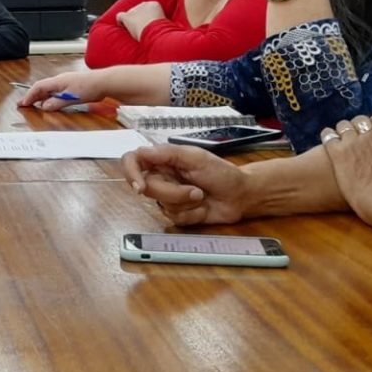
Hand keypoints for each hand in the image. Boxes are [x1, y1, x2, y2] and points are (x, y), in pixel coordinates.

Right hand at [19, 70, 108, 110]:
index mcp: (57, 81)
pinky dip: (50, 97)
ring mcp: (66, 82)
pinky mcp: (72, 86)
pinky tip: (52, 102)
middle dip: (32, 96)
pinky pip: (56, 91)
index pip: (38, 87)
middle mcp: (60, 80)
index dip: (29, 95)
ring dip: (41, 97)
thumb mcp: (71, 98)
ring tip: (35, 104)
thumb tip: (44, 107)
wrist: (104, 82)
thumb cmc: (89, 87)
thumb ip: (56, 103)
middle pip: (42, 87)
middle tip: (24, 104)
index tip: (23, 103)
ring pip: (49, 89)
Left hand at [117, 1, 164, 38]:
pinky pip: (119, 16)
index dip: (146, 16)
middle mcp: (143, 4)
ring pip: (130, 14)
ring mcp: (134, 9)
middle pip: (138, 10)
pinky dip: (120, 22)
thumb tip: (151, 25)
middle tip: (142, 29)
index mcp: (154, 4)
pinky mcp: (127, 16)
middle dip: (139, 19)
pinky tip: (123, 27)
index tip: (149, 24)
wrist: (155, 31)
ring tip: (136, 31)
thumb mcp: (163, 23)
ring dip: (131, 22)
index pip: (147, 8)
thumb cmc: (161, 31)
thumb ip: (156, 20)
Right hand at [121, 144, 251, 225]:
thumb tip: (141, 153)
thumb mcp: (196, 157)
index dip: (130, 173)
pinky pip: (174, 218)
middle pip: (148, 188)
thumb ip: (168, 154)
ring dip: (186, 203)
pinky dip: (192, 214)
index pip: (132, 162)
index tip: (140, 188)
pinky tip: (203, 208)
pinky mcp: (177, 214)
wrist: (241, 196)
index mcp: (163, 160)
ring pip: (162, 205)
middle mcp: (161, 177)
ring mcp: (168, 197)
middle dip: (173, 193)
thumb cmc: (222, 172)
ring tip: (202, 196)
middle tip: (196, 191)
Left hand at [320, 114, 371, 214]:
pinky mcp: (337, 154)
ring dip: (344, 130)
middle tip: (360, 135)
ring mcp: (352, 143)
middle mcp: (370, 135)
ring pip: (344, 125)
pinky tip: (329, 139)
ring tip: (344, 137)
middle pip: (361, 120)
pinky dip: (328, 135)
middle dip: (360, 126)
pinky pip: (328, 135)